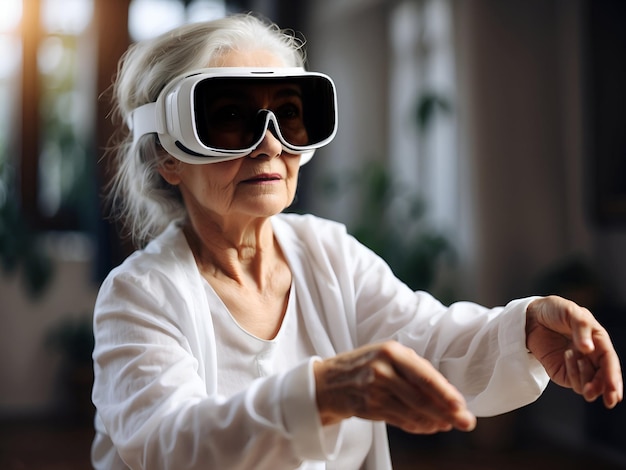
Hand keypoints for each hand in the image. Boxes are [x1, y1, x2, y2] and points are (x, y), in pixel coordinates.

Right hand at [313, 341, 475, 433]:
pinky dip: (416, 426)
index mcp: (391, 351)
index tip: (461, 405)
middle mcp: (382, 369)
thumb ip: (413, 369)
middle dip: (447, 412)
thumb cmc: (363, 366)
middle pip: (422, 396)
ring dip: (433, 421)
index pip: (425, 375)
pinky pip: (399, 420)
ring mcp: (374, 389)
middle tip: (466, 422)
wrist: (326, 381)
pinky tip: (427, 427)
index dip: (446, 393)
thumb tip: (445, 392)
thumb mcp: (385, 356)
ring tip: (446, 425)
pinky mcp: (368, 407)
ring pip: (412, 411)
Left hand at [526, 296, 622, 407]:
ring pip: (589, 384)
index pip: (610, 362)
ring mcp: (576, 365)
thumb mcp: (570, 312)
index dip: (614, 377)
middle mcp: (591, 356)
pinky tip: (567, 355)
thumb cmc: (554, 310)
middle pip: (603, 378)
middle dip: (606, 389)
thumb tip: (588, 349)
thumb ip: (581, 327)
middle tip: (607, 400)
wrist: (531, 316)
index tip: (614, 390)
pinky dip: (572, 372)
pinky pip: (572, 381)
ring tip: (579, 359)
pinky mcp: (562, 371)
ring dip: (587, 378)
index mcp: (599, 342)